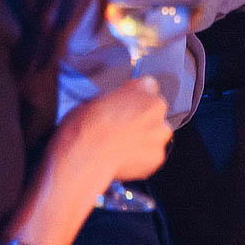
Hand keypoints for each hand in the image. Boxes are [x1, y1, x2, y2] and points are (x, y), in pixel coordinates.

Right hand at [51, 76, 171, 185]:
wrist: (84, 155)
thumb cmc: (84, 126)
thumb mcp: (97, 98)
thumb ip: (117, 98)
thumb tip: (117, 105)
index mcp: (143, 87)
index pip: (147, 86)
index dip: (135, 97)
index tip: (126, 106)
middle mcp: (157, 107)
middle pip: (154, 110)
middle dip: (141, 119)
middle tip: (121, 129)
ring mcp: (160, 132)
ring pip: (156, 133)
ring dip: (144, 138)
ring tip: (121, 146)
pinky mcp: (158, 155)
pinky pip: (152, 154)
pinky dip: (141, 157)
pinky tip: (123, 158)